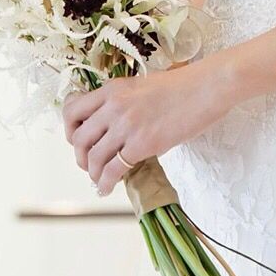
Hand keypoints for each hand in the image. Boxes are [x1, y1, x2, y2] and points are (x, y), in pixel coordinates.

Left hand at [62, 58, 235, 197]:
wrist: (206, 87)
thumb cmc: (181, 86)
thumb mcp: (142, 86)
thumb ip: (122, 102)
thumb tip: (112, 125)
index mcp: (112, 89)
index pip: (72, 109)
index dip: (70, 130)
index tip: (77, 140)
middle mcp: (113, 106)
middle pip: (78, 138)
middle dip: (80, 157)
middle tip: (88, 165)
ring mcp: (127, 125)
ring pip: (93, 157)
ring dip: (92, 173)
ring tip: (99, 180)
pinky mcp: (142, 144)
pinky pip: (113, 170)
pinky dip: (105, 183)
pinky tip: (107, 188)